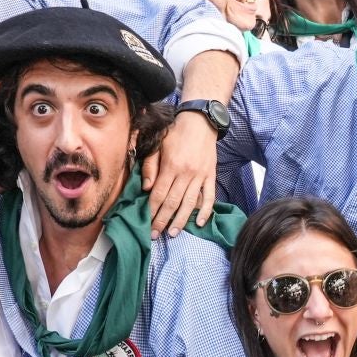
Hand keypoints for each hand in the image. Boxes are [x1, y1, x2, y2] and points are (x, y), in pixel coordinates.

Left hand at [142, 111, 219, 234]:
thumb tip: (147, 188)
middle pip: (172, 202)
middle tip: (155, 234)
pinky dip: (206, 211)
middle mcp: (186, 173)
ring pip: (190, 203)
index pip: (159, 194)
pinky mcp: (211, 176)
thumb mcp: (157, 145)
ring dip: (181, 220)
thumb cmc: (175, 133)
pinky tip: (200, 223)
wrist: (200, 122)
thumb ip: (150, 166)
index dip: (152, 210)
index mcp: (171, 166)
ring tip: (173, 233)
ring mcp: (200, 176)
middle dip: (162, 220)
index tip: (146, 223)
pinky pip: (209, 197)